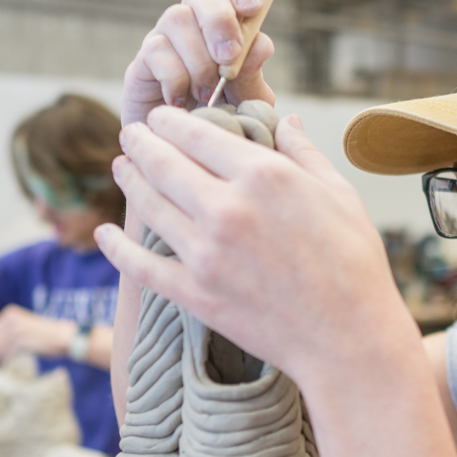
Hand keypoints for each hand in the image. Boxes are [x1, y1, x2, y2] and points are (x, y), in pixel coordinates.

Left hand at [0, 305, 76, 367]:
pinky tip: (1, 367)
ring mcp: (16, 329)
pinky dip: (1, 362)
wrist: (65, 337)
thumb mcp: (24, 329)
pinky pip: (5, 354)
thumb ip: (7, 336)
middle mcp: (11, 319)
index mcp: (10, 313)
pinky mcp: (21, 340)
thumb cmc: (45, 337)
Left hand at [95, 106, 413, 387]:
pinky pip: (141, 265)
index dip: (170, 121)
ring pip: (149, 205)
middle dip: (140, 143)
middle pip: (163, 163)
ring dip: (128, 181)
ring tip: (119, 168)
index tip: (160, 117)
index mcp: (264, 175)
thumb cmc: (354, 264)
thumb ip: (304, 153)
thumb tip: (283, 120)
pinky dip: (116, 248)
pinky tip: (103, 234)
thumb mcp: (339, 194)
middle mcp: (227, 208)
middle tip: (129, 135)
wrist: (347, 339)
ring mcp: (205, 253)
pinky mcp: (194, 293)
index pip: (197, 134)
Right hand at [122, 0, 275, 126]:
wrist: (187, 154)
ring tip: (206, 93)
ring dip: (198, 57)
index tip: (253, 7)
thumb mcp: (248, 101)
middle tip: (229, 58)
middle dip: (219, 20)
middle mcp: (195, 22)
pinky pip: (156, 51)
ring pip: (177, 18)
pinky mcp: (141, 62)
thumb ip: (254, 75)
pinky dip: (175, 78)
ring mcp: (166, 38)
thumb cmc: (223, 120)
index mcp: (230, 21)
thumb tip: (258, 45)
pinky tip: (182, 102)